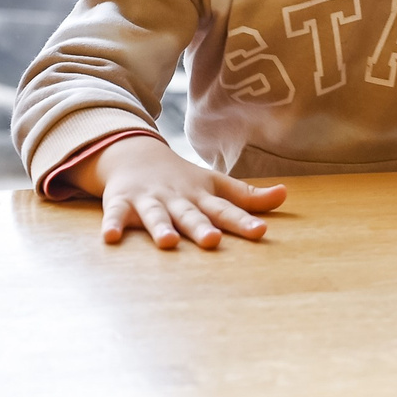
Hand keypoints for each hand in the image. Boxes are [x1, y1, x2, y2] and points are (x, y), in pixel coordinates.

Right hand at [73, 133, 286, 249]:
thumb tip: (285, 195)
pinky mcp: (121, 203)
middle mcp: (177, 198)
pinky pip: (116, 215)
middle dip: (201, 227)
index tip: (261, 232)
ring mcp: (149, 200)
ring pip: (156, 215)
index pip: (225, 210)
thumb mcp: (215, 185)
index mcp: (201, 196)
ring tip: (168, 242)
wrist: (135, 154)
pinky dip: (113, 225)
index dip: (243, 221)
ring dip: (161, 228)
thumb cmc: (182, 180)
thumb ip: (248, 197)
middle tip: (212, 241)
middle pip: (191, 215)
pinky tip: (111, 238)